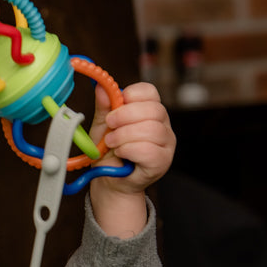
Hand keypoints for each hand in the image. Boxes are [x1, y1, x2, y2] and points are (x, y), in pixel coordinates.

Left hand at [85, 82, 174, 237]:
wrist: (108, 181)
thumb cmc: (108, 153)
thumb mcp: (103, 126)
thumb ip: (104, 107)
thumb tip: (101, 86)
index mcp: (149, 111)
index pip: (150, 91)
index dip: (131, 95)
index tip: (114, 108)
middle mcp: (162, 125)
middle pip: (153, 109)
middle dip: (125, 116)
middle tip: (110, 128)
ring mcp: (166, 143)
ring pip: (152, 130)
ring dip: (124, 136)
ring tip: (112, 144)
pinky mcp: (163, 161)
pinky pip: (149, 150)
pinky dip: (129, 150)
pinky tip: (121, 153)